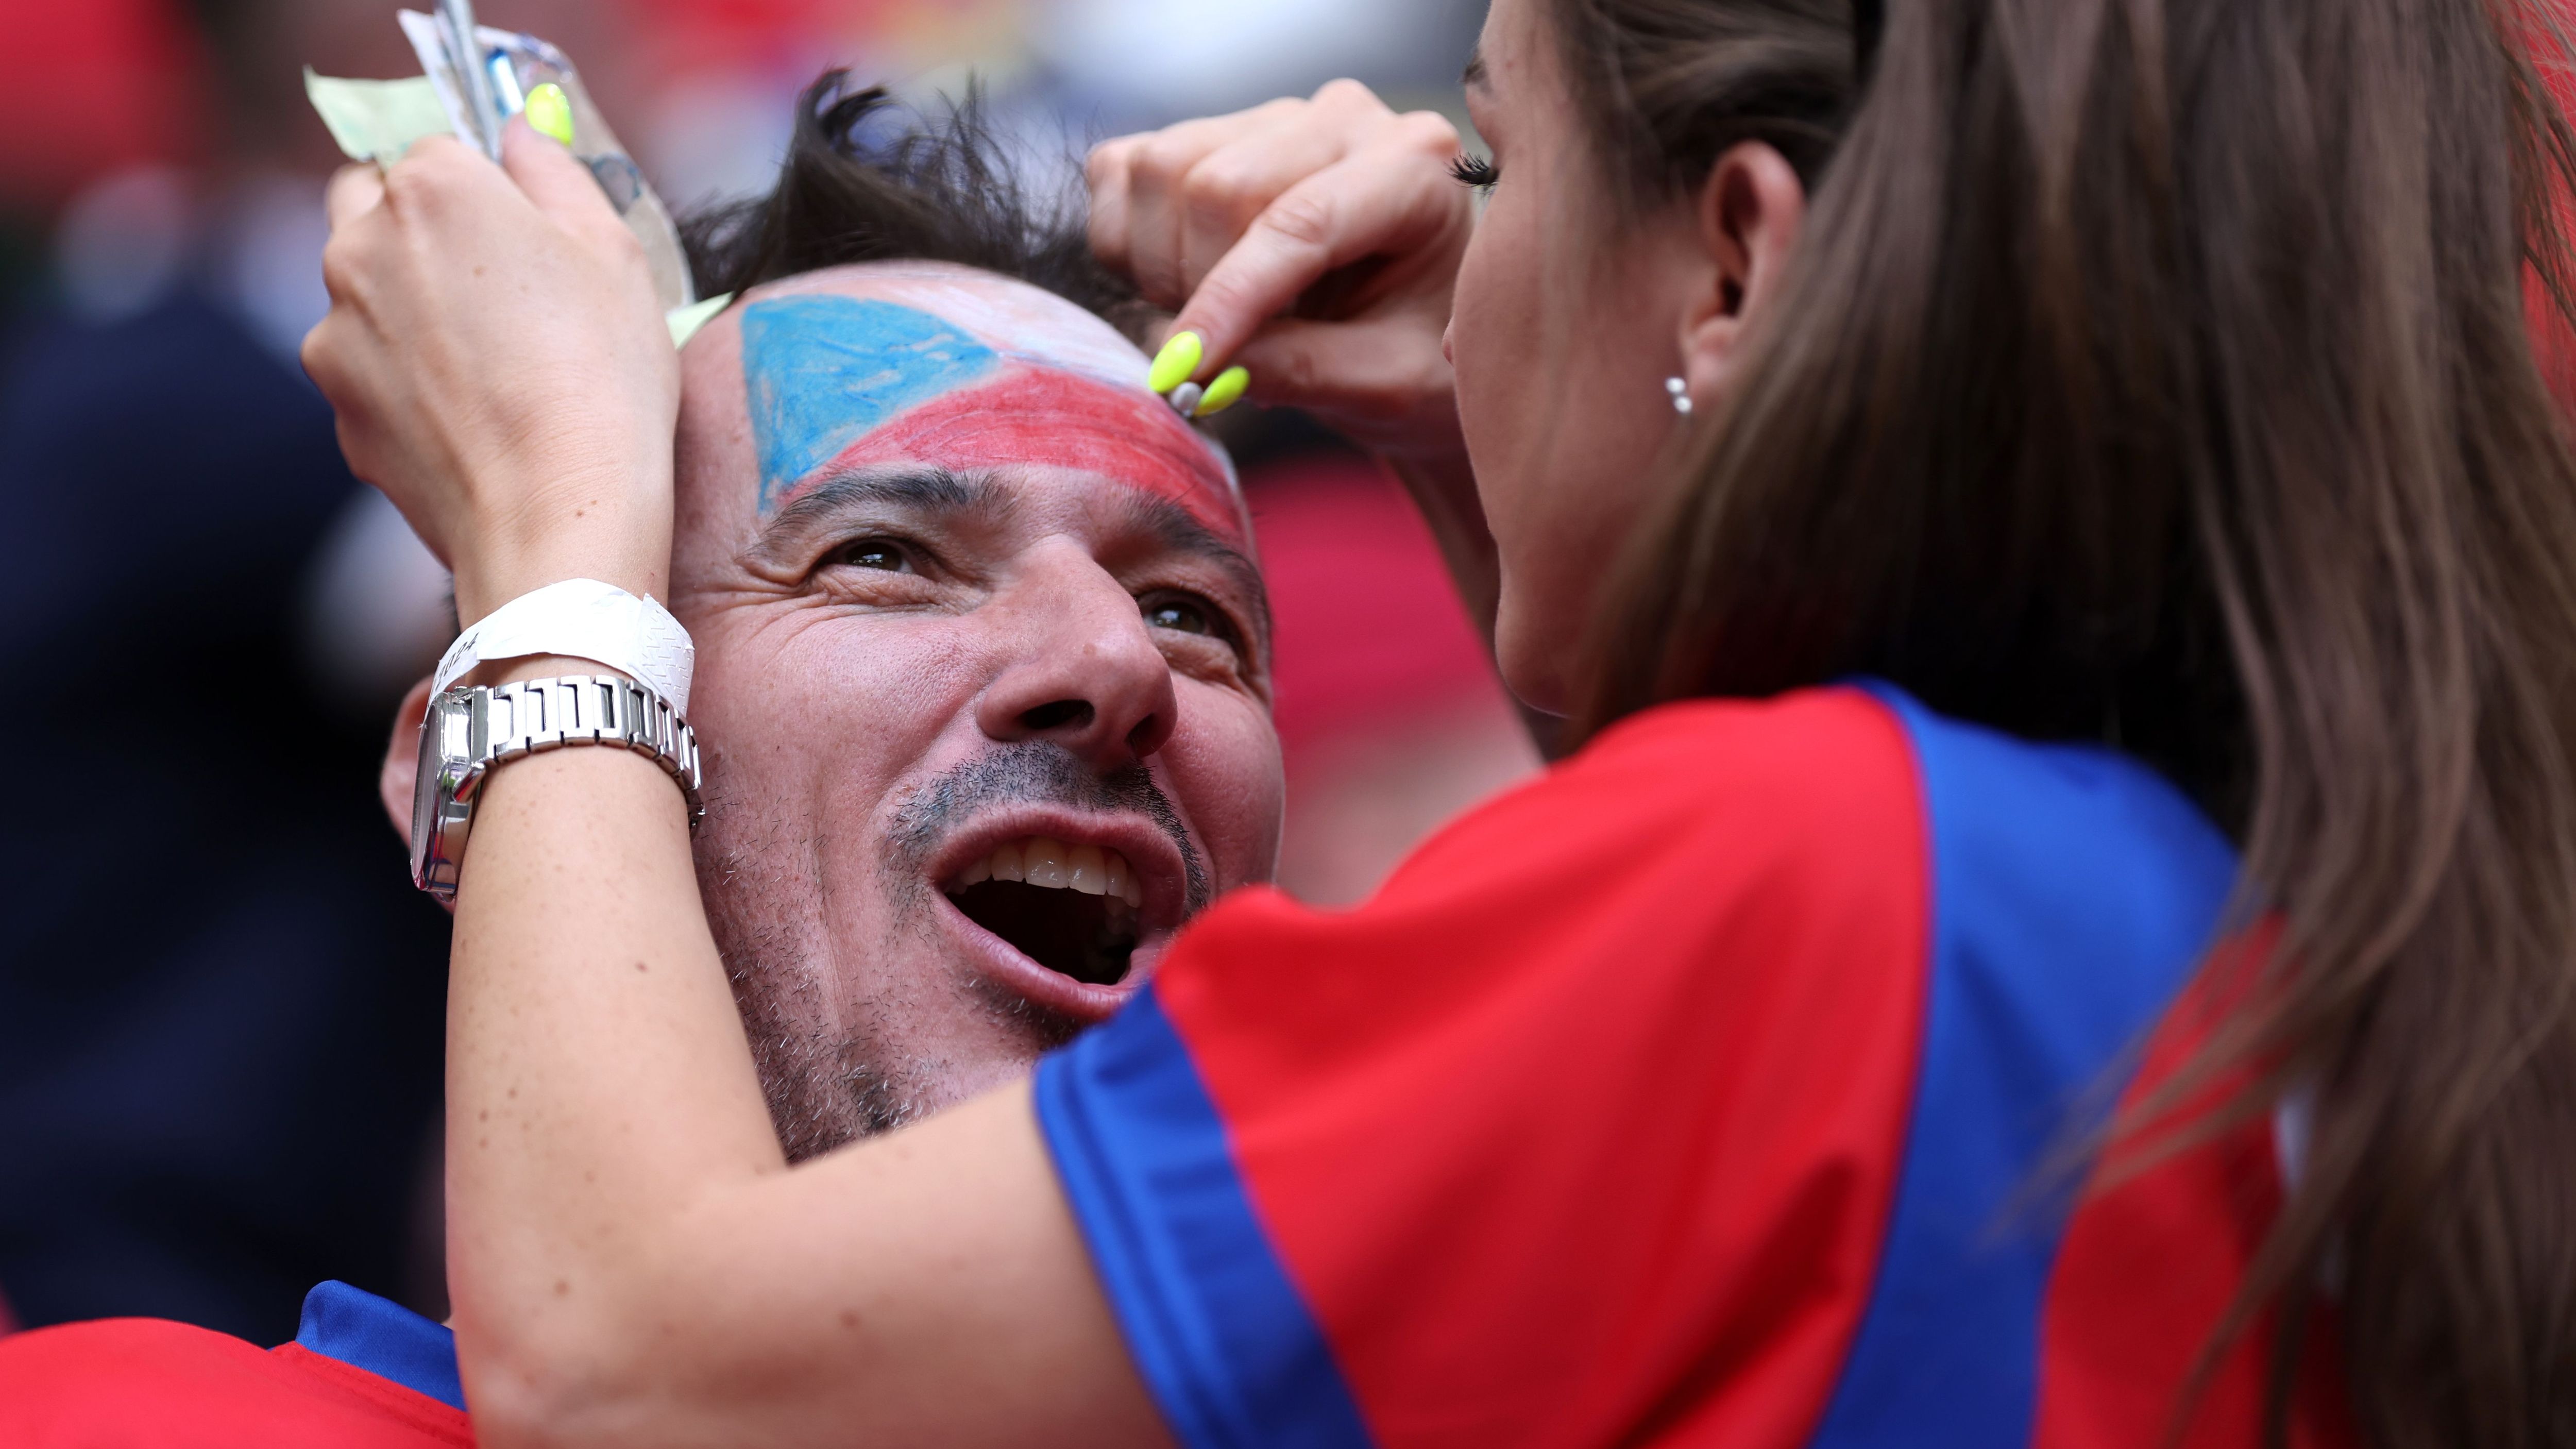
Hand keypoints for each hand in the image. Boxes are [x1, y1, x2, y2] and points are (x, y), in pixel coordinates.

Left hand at [302, 122, 679, 623]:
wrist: (559, 516)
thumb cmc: (602, 378)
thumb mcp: (616, 253)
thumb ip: (556, 172)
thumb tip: (519, 133)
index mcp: (432, 188)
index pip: (439, 151)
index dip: (488, 193)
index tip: (527, 238)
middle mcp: (360, 245)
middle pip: (374, 207)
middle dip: (422, 233)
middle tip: (498, 292)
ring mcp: (335, 330)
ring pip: (365, 293)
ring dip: (411, 311)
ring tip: (495, 370)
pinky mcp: (337, 404)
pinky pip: (368, 371)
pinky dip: (407, 384)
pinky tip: (473, 418)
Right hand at [1087, 80, 1472, 458]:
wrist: (1410, 328)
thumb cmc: (1416, 354)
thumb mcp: (1388, 385)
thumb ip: (1306, 373)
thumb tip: (1200, 371)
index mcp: (1413, 166)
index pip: (1301, 220)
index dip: (1230, 299)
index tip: (1185, 373)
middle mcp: (1340, 119)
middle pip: (1215, 185)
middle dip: (1197, 286)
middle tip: (1221, 356)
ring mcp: (1268, 118)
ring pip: (1160, 171)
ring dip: (1160, 266)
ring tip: (1214, 318)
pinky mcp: (1208, 132)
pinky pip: (1123, 169)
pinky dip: (1127, 242)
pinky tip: (1180, 282)